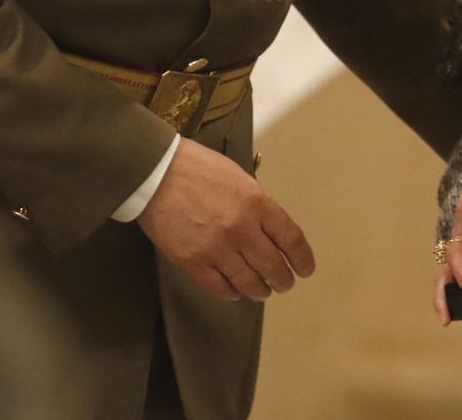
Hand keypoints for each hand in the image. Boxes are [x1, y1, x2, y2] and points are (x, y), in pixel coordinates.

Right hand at [137, 137, 314, 301]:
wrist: (156, 172)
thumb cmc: (199, 168)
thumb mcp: (239, 177)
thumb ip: (256, 204)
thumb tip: (269, 230)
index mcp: (257, 202)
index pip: (291, 238)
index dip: (302, 259)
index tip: (306, 270)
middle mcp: (242, 228)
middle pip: (273, 265)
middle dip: (283, 280)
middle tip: (284, 284)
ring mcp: (217, 248)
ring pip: (248, 282)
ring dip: (259, 290)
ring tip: (262, 291)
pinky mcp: (192, 262)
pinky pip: (219, 287)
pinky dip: (231, 293)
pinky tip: (235, 291)